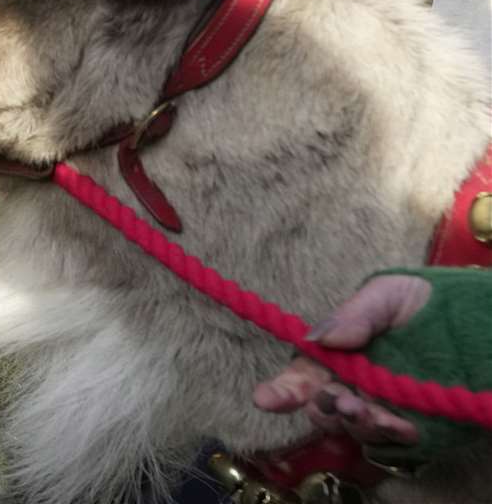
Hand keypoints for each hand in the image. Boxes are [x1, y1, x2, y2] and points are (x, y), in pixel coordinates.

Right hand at [253, 275, 432, 445]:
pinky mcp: (410, 427)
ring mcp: (380, 409)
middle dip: (325, 409)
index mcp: (336, 355)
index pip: (300, 376)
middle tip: (340, 401)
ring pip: (354, 428)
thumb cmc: (425, 302)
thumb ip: (355, 315)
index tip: (265, 399)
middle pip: (322, 408)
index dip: (280, 391)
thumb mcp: (387, 295)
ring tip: (375, 412)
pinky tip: (403, 426)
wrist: (478, 323)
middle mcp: (352, 386)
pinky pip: (392, 441)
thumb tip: (320, 338)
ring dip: (359, 423)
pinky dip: (392, 435)